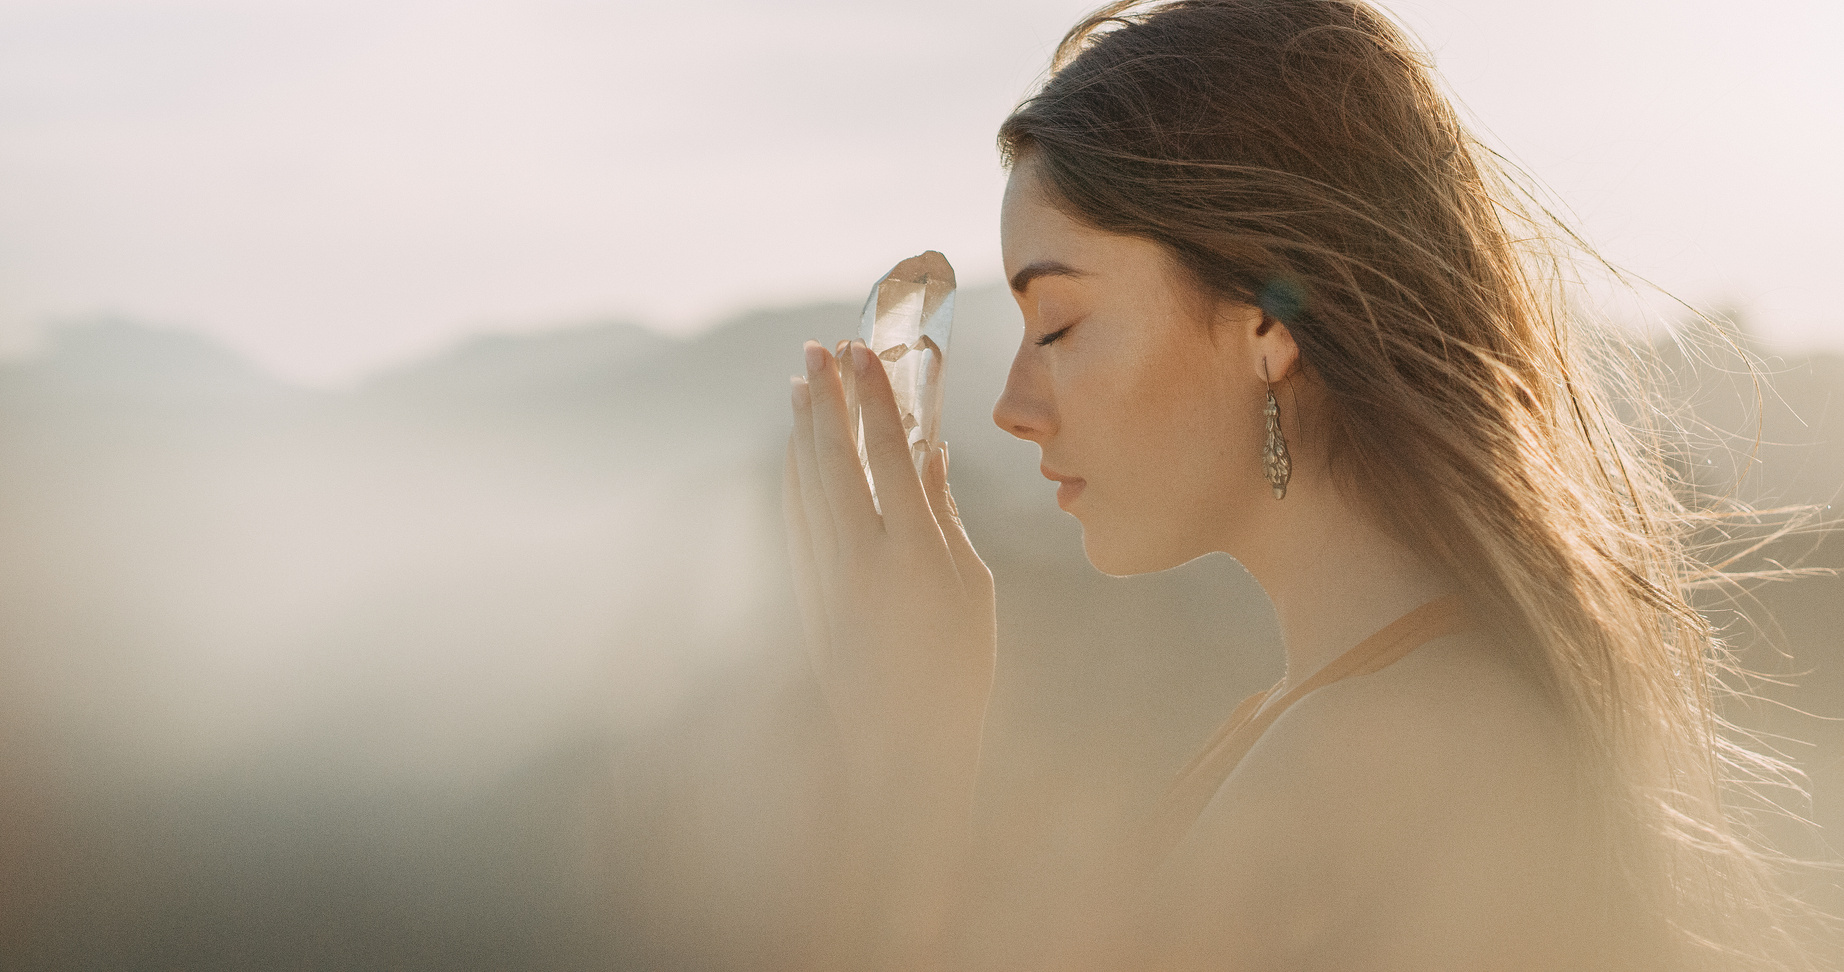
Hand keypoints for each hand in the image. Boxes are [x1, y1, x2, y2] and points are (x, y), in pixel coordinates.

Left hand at [784, 339, 995, 786]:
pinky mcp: (804, 596)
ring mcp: (825, 579)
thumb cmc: (957, 667)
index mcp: (915, 556)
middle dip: (825, 397)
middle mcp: (862, 561)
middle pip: (834, 459)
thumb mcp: (970, 587)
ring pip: (804, 484)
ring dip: (801, 429)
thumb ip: (944, 514)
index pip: (888, 456)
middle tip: (819, 348)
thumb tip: (930, 452)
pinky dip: (792, 475)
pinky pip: (793, 518)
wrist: (901, 746)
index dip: (873, 398)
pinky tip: (793, 449)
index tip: (863, 350)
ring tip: (801, 383)